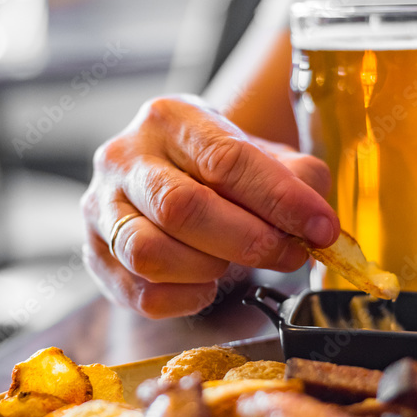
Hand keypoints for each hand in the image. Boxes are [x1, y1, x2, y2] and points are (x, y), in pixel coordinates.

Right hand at [81, 95, 337, 317]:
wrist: (166, 174)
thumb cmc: (218, 168)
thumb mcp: (262, 154)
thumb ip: (297, 179)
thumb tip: (318, 223)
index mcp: (170, 119)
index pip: (226, 160)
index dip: (280, 200)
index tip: (321, 229)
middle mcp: (124, 157)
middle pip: (182, 208)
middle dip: (247, 241)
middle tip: (288, 254)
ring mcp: (101, 207)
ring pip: (149, 253)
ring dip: (206, 268)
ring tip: (232, 264)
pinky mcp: (94, 253)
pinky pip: (139, 292)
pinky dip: (183, 298)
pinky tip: (205, 285)